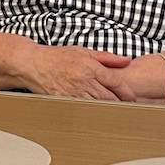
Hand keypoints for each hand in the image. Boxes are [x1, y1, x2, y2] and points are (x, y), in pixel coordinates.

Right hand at [21, 45, 137, 101]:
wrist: (32, 63)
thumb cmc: (56, 57)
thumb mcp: (83, 51)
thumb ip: (106, 57)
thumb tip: (127, 61)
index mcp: (90, 67)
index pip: (115, 82)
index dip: (127, 92)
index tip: (132, 97)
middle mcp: (83, 81)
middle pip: (109, 97)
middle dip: (120, 103)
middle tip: (128, 107)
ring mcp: (73, 92)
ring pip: (97, 106)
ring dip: (107, 109)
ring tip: (115, 112)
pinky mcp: (64, 101)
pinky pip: (83, 109)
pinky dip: (92, 112)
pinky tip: (97, 113)